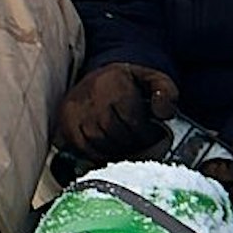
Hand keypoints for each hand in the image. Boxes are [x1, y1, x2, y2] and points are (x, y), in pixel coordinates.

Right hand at [54, 63, 177, 163]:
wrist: (97, 78)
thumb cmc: (128, 84)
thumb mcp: (152, 80)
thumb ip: (166, 92)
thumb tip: (163, 114)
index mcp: (114, 82)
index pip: (131, 119)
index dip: (146, 134)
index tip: (153, 136)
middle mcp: (90, 95)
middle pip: (115, 133)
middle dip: (132, 144)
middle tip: (141, 145)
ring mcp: (75, 110)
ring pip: (99, 143)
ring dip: (116, 151)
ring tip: (127, 147)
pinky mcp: (66, 122)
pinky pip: (83, 148)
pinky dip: (98, 154)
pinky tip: (110, 150)